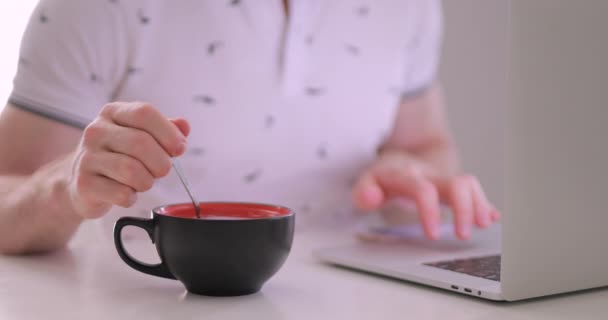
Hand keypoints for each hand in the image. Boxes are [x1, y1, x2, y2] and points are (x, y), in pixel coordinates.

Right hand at [66, 102, 189, 217]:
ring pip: (131, 170)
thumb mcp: (141, 135)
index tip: (179, 149)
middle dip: (161, 162)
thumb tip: (184, 126)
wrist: (83, 183)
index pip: (144, 113)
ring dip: (147, 181)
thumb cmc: (119, 156)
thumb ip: (166, 129)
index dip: (168, 132)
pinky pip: (121, 193)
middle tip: (162, 171)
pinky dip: (132, 197)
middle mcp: (96, 131)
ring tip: (143, 182)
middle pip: (141, 143)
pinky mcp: (84, 184)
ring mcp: (87, 157)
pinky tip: (127, 193)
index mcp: (113, 113)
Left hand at [353, 150, 499, 239]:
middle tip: (463, 234)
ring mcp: (443, 179)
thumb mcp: (365, 183)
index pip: (422, 190)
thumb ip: (364, 192)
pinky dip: (485, 204)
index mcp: (407, 176)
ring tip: (484, 225)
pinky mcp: (452, 186)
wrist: (397, 159)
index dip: (430, 212)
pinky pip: (473, 190)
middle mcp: (429, 175)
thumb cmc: (383, 177)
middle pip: (456, 183)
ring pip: (469, 184)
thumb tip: (370, 198)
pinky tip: (492, 216)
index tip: (433, 235)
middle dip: (464, 209)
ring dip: (479, 204)